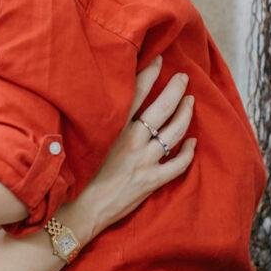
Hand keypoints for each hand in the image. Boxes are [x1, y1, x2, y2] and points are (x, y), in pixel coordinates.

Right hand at [62, 58, 196, 244]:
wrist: (79, 209)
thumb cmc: (77, 173)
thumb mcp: (85, 139)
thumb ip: (99, 121)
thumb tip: (106, 101)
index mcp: (114, 127)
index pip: (137, 92)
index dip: (151, 73)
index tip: (161, 60)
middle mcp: (132, 140)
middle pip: (162, 107)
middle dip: (176, 89)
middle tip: (183, 78)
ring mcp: (144, 160)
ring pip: (175, 132)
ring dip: (185, 114)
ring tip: (191, 102)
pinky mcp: (151, 181)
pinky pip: (178, 164)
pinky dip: (188, 152)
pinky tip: (193, 143)